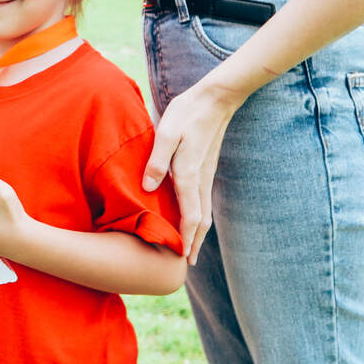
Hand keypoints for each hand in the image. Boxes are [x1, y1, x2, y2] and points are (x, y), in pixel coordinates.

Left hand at [141, 81, 244, 265]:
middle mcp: (201, 179)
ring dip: (198, 232)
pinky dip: (199, 216)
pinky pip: (203, 200)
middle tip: (188, 264)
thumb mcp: (166, 133)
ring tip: (190, 248)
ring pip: (205, 211)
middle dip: (195, 243)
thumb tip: (148, 188)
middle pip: (202, 220)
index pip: (190, 215)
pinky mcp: (206, 168)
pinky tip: (192, 219)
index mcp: (189, 173)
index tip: (182, 257)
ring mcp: (206, 175)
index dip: (186, 238)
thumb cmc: (187, 113)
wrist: (215, 99)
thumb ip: (157, 161)